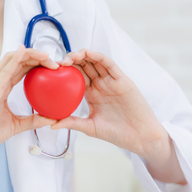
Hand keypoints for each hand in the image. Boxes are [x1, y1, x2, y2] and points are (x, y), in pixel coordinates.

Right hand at [0, 45, 58, 158]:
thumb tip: (51, 119)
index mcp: (2, 88)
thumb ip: (32, 120)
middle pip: (18, 60)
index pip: (21, 69)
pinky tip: (25, 51)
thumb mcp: (16, 125)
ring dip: (30, 54)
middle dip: (37, 56)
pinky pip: (5, 70)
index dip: (36, 63)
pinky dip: (16, 58)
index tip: (53, 68)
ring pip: (12, 59)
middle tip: (55, 62)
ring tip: (47, 56)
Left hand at [51, 49, 169, 159]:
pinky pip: (109, 64)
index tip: (50, 72)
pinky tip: (87, 54)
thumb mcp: (90, 127)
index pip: (75, 77)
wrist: (140, 138)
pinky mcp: (122, 80)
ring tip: (69, 57)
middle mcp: (100, 85)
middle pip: (83, 66)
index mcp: (91, 94)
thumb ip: (72, 122)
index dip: (64, 72)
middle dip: (70, 61)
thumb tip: (51, 124)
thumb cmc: (117, 134)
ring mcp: (111, 81)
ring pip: (95, 62)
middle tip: (57, 63)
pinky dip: (98, 57)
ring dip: (82, 56)